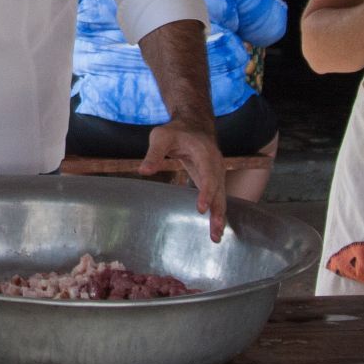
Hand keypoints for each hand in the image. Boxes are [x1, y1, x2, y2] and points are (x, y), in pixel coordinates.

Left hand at [138, 119, 228, 241]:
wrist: (193, 125)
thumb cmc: (176, 131)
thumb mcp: (161, 137)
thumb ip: (154, 153)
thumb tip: (143, 171)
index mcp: (205, 153)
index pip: (208, 174)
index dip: (206, 192)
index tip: (201, 209)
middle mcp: (215, 165)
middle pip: (219, 190)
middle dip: (218, 210)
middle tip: (215, 230)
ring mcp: (216, 174)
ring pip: (221, 196)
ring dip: (219, 216)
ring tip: (216, 237)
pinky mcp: (213, 181)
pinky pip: (217, 197)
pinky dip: (217, 212)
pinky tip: (214, 229)